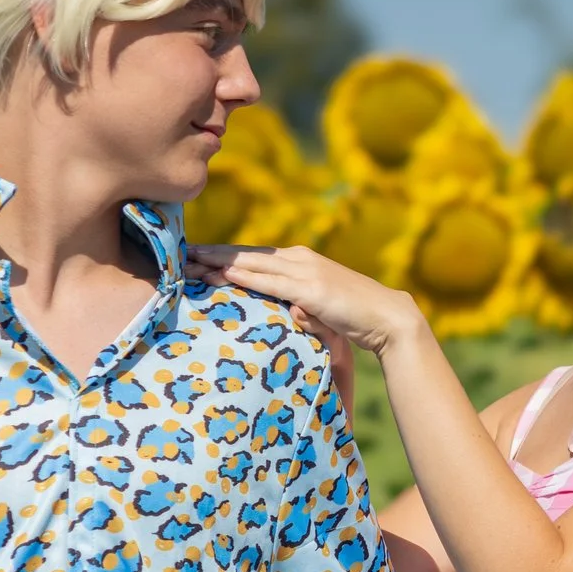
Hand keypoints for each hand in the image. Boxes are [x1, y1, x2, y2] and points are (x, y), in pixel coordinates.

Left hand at [186, 244, 425, 356]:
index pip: (257, 256)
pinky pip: (269, 282)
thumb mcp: (322, 310)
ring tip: (191, 262)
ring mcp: (306, 272)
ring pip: (253, 263)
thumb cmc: (358, 318)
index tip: (199, 256)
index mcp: (302, 261)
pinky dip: (243, 276)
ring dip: (220, 262)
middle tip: (184, 253)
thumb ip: (303, 307)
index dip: (227, 255)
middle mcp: (301, 259)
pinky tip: (222, 275)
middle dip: (215, 254)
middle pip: (248, 254)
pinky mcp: (310, 290)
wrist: (389, 318)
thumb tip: (291, 312)